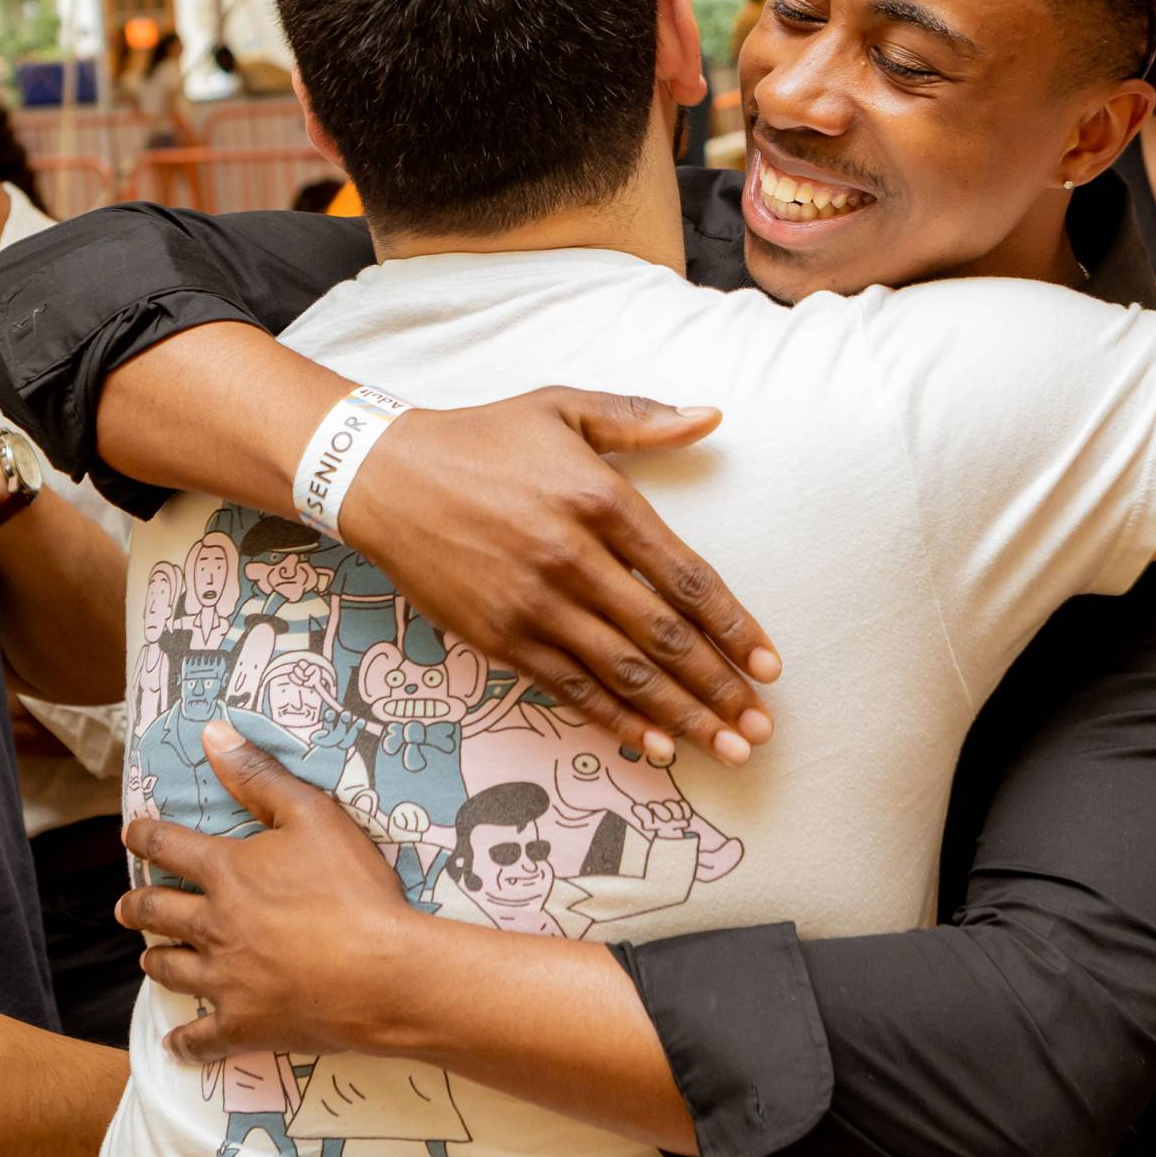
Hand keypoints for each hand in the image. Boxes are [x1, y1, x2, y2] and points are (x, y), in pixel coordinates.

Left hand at [117, 719, 422, 1063]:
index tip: (131, 834)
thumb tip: (212, 734)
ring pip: (170, 970)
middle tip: (126, 907)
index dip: (144, 837)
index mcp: (227, 873)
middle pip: (156, 913)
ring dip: (155, 960)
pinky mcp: (243, 1025)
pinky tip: (174, 1045)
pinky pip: (200, 1039)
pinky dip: (184, 1043)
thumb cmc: (352, 889)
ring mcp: (224, 980)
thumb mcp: (313, 815)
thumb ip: (260, 776)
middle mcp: (213, 925)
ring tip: (149, 959)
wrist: (380, 971)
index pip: (168, 847)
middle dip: (135, 906)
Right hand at [339, 389, 780, 766]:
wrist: (384, 477)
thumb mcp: (563, 407)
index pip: (686, 577)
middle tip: (762, 725)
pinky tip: (654, 746)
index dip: (735, 627)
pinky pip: (570, 689)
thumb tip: (711, 416)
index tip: (771, 664)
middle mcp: (572, 557)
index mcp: (599, 498)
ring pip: (624, 673)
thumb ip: (641, 417)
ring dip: (682, 717)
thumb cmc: (482, 438)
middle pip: (664, 637)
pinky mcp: (499, 636)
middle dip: (720, 687)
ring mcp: (534, 604)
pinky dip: (616, 721)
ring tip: (729, 749)